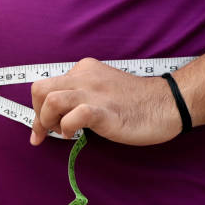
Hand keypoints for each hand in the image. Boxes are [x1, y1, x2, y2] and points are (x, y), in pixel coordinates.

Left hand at [30, 58, 182, 145]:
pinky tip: (75, 135)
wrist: (167, 103)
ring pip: (51, 100)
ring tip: (62, 132)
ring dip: (48, 121)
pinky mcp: (104, 110)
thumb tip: (57, 116)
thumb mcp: (102, 89)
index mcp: (83, 70)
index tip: (40, 131)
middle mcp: (84, 76)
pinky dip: (67, 128)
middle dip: (37, 115)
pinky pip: (74, 115)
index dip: (37, 110)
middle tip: (48, 132)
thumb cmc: (135, 102)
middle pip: (40, 89)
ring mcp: (94, 92)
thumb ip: (80, 96)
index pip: (46, 86)